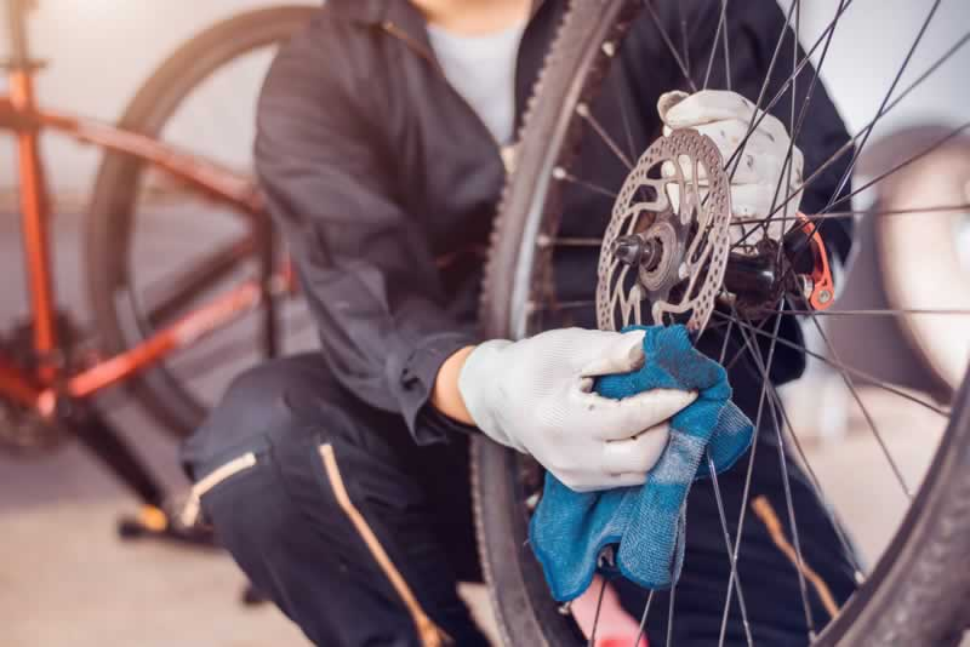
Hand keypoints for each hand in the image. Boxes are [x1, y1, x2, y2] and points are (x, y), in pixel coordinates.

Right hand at [457, 328, 696, 492]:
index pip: (629, 420)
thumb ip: (615, 350)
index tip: (691, 386)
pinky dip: (645, 455)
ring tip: (666, 412)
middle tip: (678, 400)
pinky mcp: (580, 484)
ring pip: (639, 474)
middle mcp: (569, 457)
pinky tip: (648, 428)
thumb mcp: (572, 346)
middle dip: (668, 429)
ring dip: (661, 445)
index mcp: (561, 420)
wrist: (501, 398)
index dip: (666, 404)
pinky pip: (626, 478)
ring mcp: (575, 476)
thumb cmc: (537, 364)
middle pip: (642, 459)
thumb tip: (658, 349)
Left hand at [658, 89, 803, 243]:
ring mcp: (773, 177)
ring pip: (727, 170)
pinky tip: (690, 204)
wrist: (767, 219)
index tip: (670, 118)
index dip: (697, 107)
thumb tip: (667, 103)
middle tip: (670, 160)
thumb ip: (698, 122)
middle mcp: (775, 147)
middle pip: (732, 134)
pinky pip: (726, 203)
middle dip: (693, 145)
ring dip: (693, 176)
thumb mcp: (726, 145)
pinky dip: (702, 202)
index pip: (733, 104)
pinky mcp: (766, 207)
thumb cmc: (739, 177)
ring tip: (675, 181)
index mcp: (766, 126)